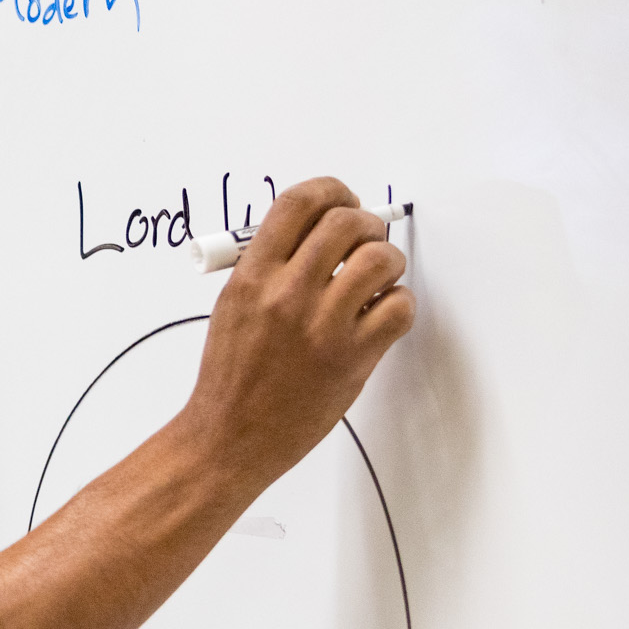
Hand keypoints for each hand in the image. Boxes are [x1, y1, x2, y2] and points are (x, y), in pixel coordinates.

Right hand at [181, 177, 414, 488]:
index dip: (330, 191)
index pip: (297, 203)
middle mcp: (287, 296)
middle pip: (346, 222)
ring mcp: (323, 327)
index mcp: (251, 278)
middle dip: (365, 223)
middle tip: (365, 239)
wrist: (229, 437)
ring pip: (380, 260)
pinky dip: (398, 304)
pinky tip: (379, 314)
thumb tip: (313, 234)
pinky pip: (399, 307)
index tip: (341, 200)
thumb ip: (267, 267)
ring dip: (386, 261)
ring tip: (375, 279)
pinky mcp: (354, 358)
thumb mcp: (231, 308)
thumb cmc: (231, 377)